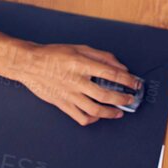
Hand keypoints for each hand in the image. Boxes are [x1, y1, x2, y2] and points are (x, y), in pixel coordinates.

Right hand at [16, 43, 139, 125]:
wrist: (30, 64)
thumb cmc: (56, 54)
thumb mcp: (80, 48)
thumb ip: (102, 56)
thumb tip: (121, 67)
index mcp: (82, 64)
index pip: (111, 74)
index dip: (127, 80)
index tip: (136, 83)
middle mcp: (77, 81)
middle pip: (105, 95)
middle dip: (122, 99)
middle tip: (131, 99)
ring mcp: (69, 95)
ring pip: (94, 110)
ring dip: (110, 113)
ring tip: (119, 112)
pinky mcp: (61, 104)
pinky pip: (80, 117)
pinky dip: (92, 119)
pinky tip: (98, 116)